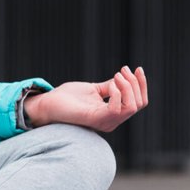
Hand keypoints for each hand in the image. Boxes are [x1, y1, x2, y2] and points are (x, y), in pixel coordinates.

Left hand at [23, 66, 148, 132]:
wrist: (48, 103)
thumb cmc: (68, 98)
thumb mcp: (94, 89)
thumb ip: (110, 87)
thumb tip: (124, 79)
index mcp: (113, 114)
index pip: (139, 103)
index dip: (142, 85)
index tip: (137, 68)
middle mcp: (112, 121)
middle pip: (139, 104)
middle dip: (135, 83)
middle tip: (123, 70)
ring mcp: (104, 122)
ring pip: (132, 106)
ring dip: (128, 87)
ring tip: (116, 76)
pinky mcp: (94, 119)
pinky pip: (115, 109)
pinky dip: (117, 94)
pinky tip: (111, 84)